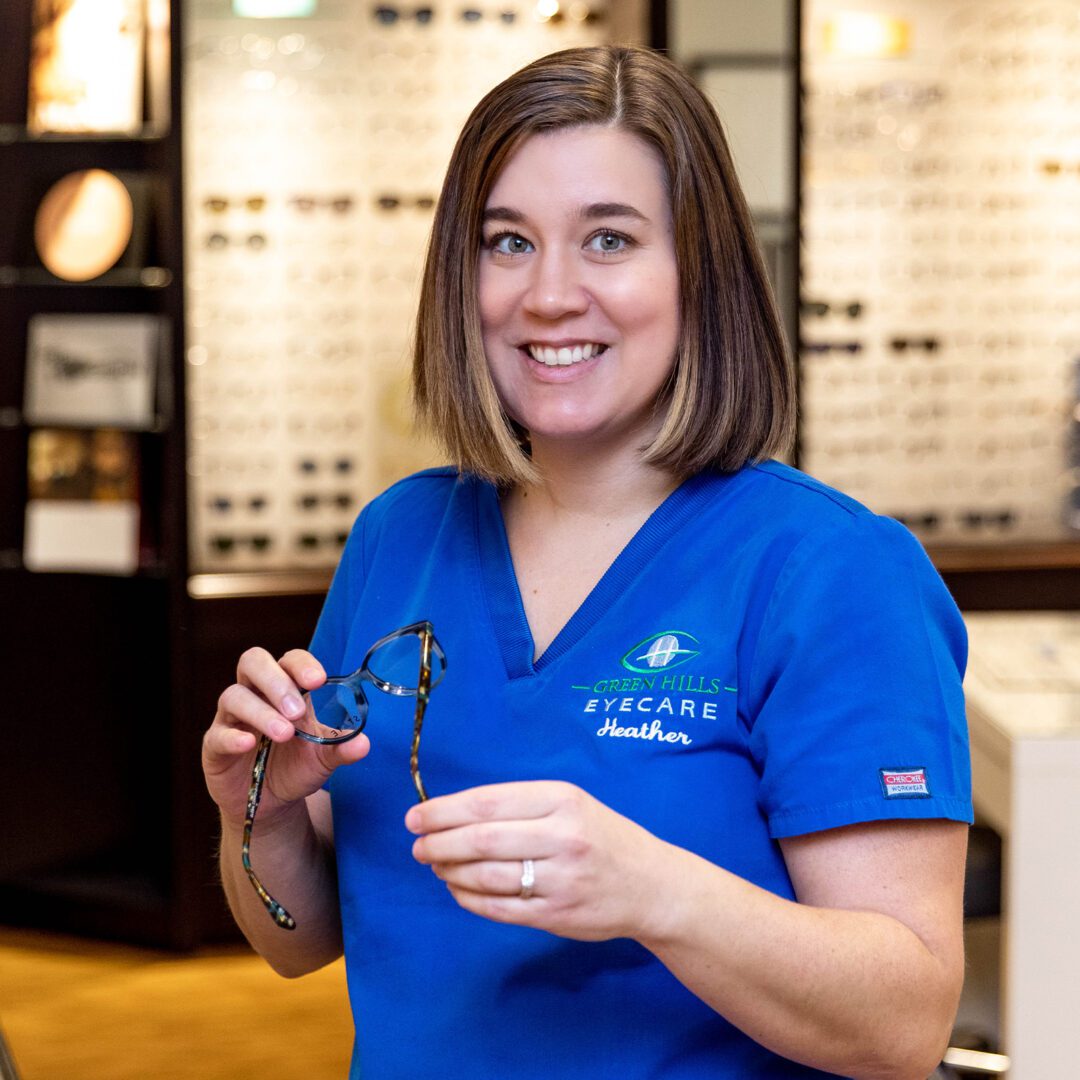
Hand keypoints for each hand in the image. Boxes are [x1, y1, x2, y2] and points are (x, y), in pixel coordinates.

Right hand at [202, 647, 369, 826]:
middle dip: (276, 681)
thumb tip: (363, 744)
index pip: (289, 660)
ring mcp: (232, 718)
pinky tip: (249, 744)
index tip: (318, 680)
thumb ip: (342, 748)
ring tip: (285, 733)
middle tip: (297, 710)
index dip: (301, 665)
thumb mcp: (323, 759)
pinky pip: (217, 734)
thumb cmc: (296, 767)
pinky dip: (232, 736)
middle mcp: (256, 695)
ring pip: (234, 695)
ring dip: (261, 712)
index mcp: (286, 690)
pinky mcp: (214, 745)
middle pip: (253, 662)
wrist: (270, 803)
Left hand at [406, 780, 670, 942]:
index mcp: (561, 799)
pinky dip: (469, 898)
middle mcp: (562, 836)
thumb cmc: (602, 837)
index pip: (488, 802)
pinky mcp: (556, 915)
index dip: (444, 811)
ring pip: (486, 876)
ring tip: (435, 866)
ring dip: (450, 871)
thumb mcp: (570, 804)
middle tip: (418, 846)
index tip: (416, 817)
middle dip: (439, 843)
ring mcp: (560, 879)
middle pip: (482, 840)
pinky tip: (457, 889)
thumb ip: (520, 806)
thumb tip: (453, 812)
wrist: (652, 885)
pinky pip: (499, 908)